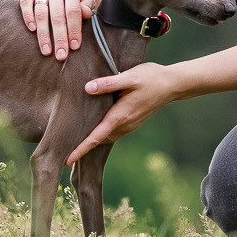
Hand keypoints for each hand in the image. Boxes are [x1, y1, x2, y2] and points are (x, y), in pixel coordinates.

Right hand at [19, 0, 105, 60]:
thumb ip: (87, 5)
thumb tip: (85, 14)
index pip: (73, 11)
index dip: (74, 30)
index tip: (74, 47)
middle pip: (57, 15)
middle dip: (59, 38)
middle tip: (61, 55)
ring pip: (41, 12)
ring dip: (43, 34)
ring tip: (46, 51)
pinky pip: (25, 2)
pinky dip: (27, 16)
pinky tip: (32, 30)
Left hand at [68, 63, 183, 163]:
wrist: (173, 84)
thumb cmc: (151, 78)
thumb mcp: (129, 77)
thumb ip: (108, 83)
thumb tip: (87, 88)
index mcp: (120, 116)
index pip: (96, 137)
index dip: (80, 149)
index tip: (66, 159)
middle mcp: (124, 125)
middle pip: (99, 140)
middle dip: (83, 147)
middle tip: (63, 149)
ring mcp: (130, 125)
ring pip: (106, 137)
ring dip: (92, 140)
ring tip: (75, 139)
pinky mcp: (133, 121)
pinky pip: (113, 132)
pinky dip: (102, 133)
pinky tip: (95, 125)